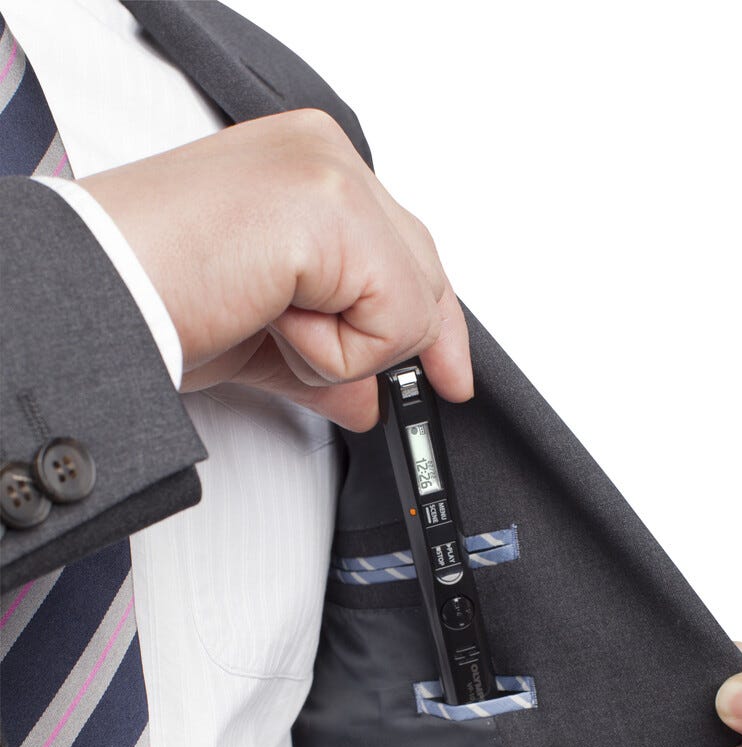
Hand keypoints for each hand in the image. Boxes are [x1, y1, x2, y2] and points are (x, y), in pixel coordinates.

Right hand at [78, 109, 471, 429]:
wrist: (93, 294)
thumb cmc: (150, 296)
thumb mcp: (264, 338)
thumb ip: (331, 358)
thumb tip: (372, 397)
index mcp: (306, 165)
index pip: (403, 247)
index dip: (428, 318)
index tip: (447, 373)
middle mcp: (324, 154)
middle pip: (421, 272)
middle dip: (397, 345)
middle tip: (359, 383)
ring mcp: (330, 174)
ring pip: (412, 301)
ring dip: (341, 349)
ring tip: (264, 324)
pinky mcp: (331, 210)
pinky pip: (391, 320)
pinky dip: (334, 352)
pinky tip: (271, 320)